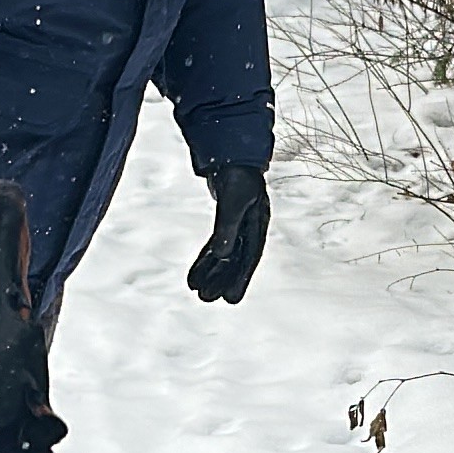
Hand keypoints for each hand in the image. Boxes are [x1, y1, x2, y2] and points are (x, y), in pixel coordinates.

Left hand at [188, 163, 269, 304]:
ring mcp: (238, 226)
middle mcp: (250, 228)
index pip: (249, 257)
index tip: (231, 299)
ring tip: (198, 292)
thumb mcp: (233, 199)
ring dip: (211, 273)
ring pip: (224, 256)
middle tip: (208, 300)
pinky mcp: (225, 222)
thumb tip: (222, 255)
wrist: (233, 153)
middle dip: (222, 280)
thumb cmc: (237, 174)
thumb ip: (228, 226)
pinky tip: (195, 275)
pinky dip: (205, 260)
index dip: (240, 279)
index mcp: (258, 224)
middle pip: (236, 261)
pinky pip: (215, 246)